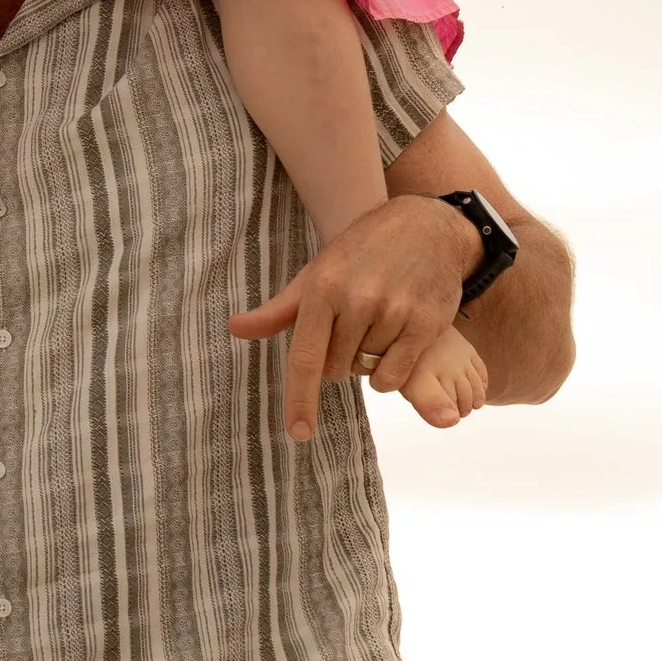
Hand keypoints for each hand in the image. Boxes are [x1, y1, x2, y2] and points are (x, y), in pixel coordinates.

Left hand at [228, 194, 479, 441]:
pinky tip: (394, 345)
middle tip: (351, 325)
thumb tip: (234, 329)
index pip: (304, 357)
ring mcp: (394, 312)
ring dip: (368, 361)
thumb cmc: (360, 253)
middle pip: (336, 369)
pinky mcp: (427, 325)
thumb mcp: (316, 274)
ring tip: (377, 321)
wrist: (425, 227)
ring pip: (368, 372)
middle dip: (338, 359)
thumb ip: (279, 310)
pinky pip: (397, 376)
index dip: (299, 399)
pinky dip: (390, 374)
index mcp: (322, 288)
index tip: (298, 433)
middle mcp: (357, 300)